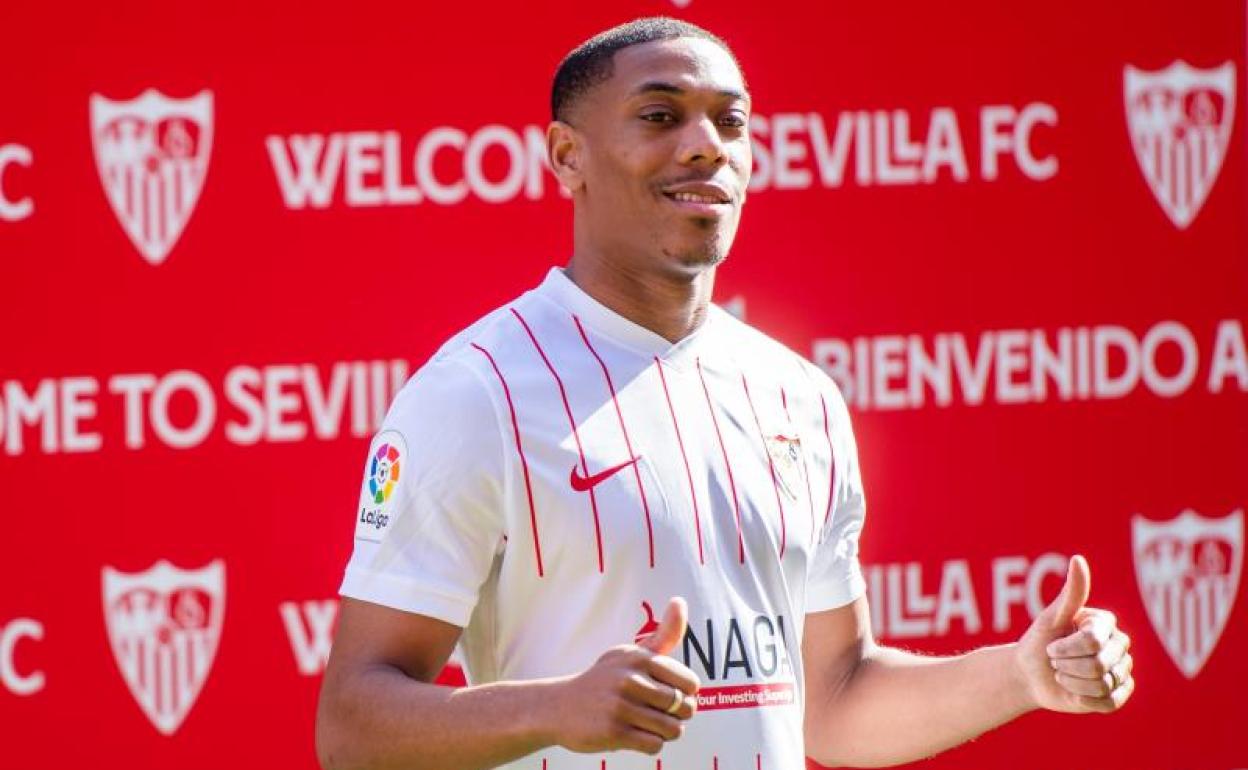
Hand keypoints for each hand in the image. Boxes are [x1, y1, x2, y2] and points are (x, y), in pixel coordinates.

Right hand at [549, 597, 700, 754]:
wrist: (560, 706)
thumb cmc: (606, 680)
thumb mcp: (631, 654)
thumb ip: (663, 634)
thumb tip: (680, 601)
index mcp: (640, 658)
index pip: (690, 683)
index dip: (685, 694)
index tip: (669, 694)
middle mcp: (630, 679)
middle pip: (684, 708)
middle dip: (677, 715)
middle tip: (659, 712)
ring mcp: (621, 706)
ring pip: (673, 729)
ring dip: (665, 732)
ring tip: (648, 724)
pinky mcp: (613, 732)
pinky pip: (654, 745)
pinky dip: (650, 744)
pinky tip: (635, 735)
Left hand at [1015, 555, 1134, 713]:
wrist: (1030, 675)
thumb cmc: (1039, 642)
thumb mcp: (1050, 618)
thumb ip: (1071, 593)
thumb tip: (1078, 560)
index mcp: (1106, 623)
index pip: (1092, 641)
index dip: (1065, 649)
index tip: (1050, 646)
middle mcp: (1119, 645)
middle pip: (1098, 665)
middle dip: (1066, 666)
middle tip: (1055, 661)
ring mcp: (1122, 670)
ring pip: (1102, 684)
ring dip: (1072, 683)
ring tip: (1063, 675)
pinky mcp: (1119, 694)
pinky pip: (1108, 702)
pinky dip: (1083, 699)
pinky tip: (1074, 692)